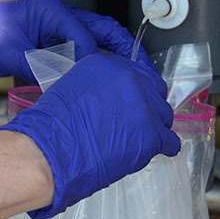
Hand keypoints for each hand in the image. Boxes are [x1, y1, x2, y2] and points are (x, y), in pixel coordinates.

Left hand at [0, 0, 154, 80]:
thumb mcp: (14, 51)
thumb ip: (48, 63)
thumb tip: (77, 76)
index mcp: (52, 9)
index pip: (90, 37)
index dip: (100, 62)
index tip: (111, 83)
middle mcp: (56, 16)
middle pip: (102, 32)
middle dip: (124, 52)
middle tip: (143, 75)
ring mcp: (49, 30)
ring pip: (90, 45)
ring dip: (106, 62)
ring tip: (123, 83)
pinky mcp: (41, 44)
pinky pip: (72, 56)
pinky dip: (84, 69)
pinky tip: (92, 86)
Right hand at [0, 54, 180, 218]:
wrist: (49, 152)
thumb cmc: (52, 128)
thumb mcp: (71, 89)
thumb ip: (98, 88)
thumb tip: (110, 100)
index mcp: (109, 66)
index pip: (137, 72)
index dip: (136, 90)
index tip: (135, 99)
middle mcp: (130, 80)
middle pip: (154, 90)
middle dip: (148, 105)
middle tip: (139, 120)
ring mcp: (143, 107)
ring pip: (164, 115)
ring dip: (155, 126)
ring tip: (142, 138)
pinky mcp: (151, 135)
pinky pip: (169, 141)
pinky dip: (164, 147)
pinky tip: (156, 151)